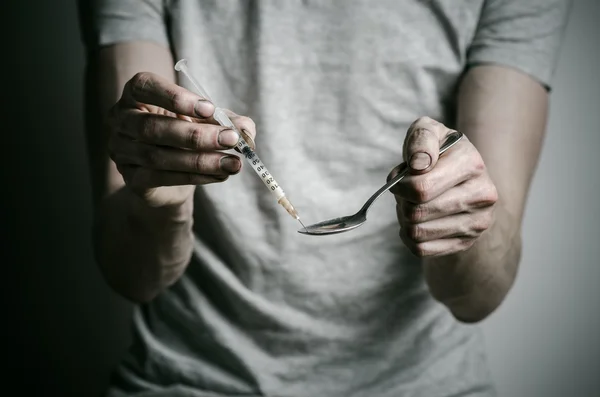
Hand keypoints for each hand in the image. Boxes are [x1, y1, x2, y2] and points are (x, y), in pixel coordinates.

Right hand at [107, 72, 255, 207]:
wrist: (172, 174)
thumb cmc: (186, 136)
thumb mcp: (207, 121)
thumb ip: (227, 120)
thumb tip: (247, 129)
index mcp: (135, 95)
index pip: (144, 86)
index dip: (175, 97)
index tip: (209, 108)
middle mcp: (121, 120)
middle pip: (152, 127)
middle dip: (196, 135)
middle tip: (231, 139)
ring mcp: (122, 151)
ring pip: (158, 156)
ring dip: (201, 160)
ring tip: (233, 163)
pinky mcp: (132, 179)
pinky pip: (162, 178)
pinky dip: (195, 177)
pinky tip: (219, 175)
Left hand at [388, 117, 497, 256]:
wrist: (463, 175)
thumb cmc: (438, 151)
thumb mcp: (427, 131)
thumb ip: (420, 139)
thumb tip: (418, 164)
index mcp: (472, 164)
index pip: (420, 188)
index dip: (399, 184)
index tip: (401, 176)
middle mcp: (482, 195)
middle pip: (417, 212)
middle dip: (402, 202)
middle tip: (405, 192)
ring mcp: (478, 222)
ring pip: (417, 233)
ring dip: (404, 220)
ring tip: (413, 204)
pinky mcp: (466, 242)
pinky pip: (421, 249)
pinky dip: (409, 238)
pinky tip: (418, 222)